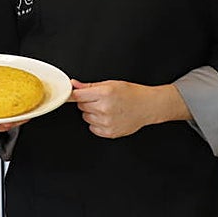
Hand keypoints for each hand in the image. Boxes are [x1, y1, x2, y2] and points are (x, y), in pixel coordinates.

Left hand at [70, 79, 189, 138]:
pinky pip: (92, 128)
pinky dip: (97, 124)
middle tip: (101, 100)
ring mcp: (107, 122)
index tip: (69, 95)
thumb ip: (89, 86)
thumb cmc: (132, 93)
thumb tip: (73, 84)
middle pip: (81, 106)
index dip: (73, 95)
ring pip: (86, 117)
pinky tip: (108, 117)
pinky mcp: (109, 132)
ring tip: (107, 108)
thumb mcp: (111, 84)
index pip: (78, 96)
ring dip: (92, 113)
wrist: (148, 106)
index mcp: (104, 93)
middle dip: (88, 102)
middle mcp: (104, 108)